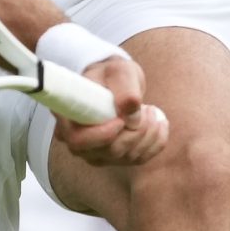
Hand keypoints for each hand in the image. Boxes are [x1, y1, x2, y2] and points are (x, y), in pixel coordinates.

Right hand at [55, 54, 169, 167]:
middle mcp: (80, 142)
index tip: (121, 120)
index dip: (102, 135)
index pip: (78, 141)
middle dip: (135, 132)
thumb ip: (124, 87)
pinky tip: (160, 124)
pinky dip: (156, 142)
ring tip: (151, 110)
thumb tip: (132, 108)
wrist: (117, 83)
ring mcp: (98, 153)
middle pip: (108, 151)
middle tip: (147, 109)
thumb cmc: (112, 74)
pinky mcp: (117, 157)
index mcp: (69, 119)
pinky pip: (140, 158)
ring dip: (148, 134)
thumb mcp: (118, 71)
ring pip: (127, 157)